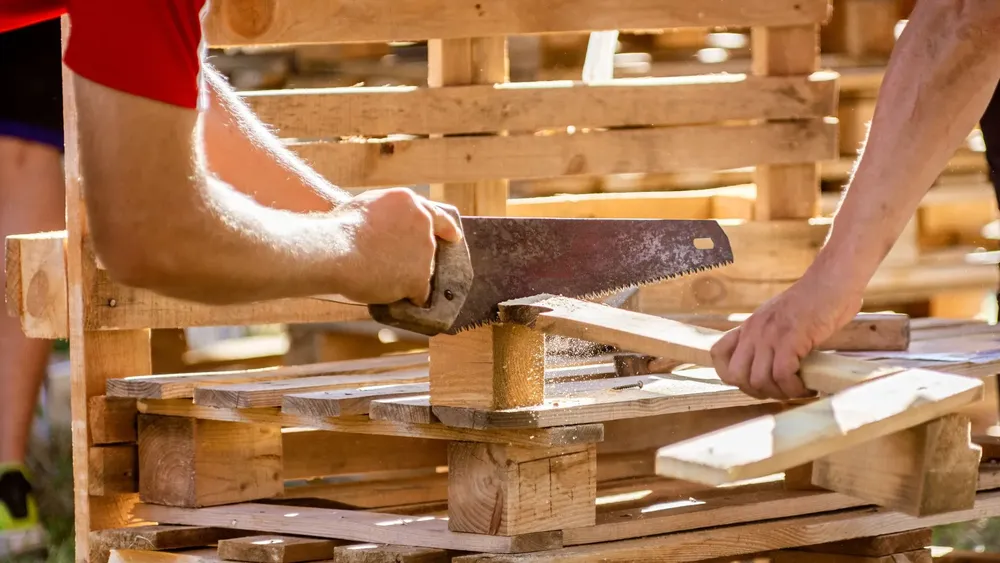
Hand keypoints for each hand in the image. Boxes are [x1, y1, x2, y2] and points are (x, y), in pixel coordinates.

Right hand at [334, 188, 462, 303]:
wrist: (336, 250)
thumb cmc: (340, 228)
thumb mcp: (366, 205)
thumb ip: (386, 213)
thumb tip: (388, 225)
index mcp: (409, 201)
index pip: (435, 215)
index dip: (445, 228)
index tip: (454, 236)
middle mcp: (423, 223)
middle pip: (427, 246)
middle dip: (414, 256)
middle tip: (391, 264)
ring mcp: (424, 251)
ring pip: (422, 270)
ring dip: (407, 276)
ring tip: (381, 278)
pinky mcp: (419, 277)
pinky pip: (420, 293)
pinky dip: (411, 297)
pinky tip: (401, 299)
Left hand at [709, 271, 862, 400]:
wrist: (833, 281)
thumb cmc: (814, 303)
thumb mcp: (779, 318)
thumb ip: (769, 338)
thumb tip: (769, 367)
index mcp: (749, 326)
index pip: (718, 354)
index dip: (732, 376)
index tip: (756, 383)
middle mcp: (754, 330)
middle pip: (736, 376)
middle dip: (758, 391)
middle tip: (781, 390)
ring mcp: (770, 334)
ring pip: (758, 380)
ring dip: (779, 393)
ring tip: (798, 390)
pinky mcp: (790, 338)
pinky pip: (782, 375)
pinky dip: (794, 388)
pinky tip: (808, 387)